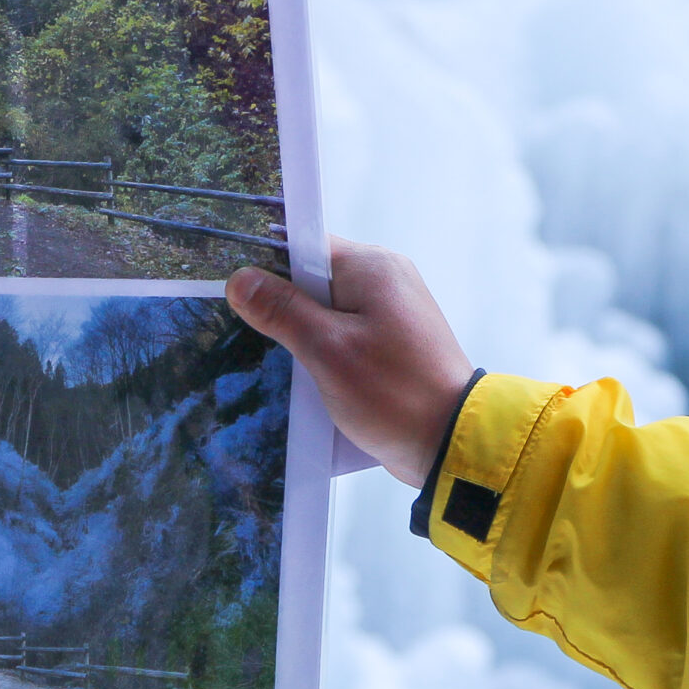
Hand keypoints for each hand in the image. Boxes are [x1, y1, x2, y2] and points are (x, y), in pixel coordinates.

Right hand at [228, 239, 475, 487]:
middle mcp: (386, 279)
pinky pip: (346, 334)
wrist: (452, 442)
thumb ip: (282, 311)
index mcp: (373, 267)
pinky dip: (325, 351)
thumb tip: (239, 278)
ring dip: (302, 333)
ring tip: (272, 359)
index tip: (235, 294)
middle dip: (282, 305)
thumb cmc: (392, 392)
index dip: (267, 267)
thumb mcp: (327, 350)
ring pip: (328, 310)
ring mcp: (393, 311)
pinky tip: (304, 375)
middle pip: (314, 279)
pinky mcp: (394, 342)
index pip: (305, 246)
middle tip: (245, 333)